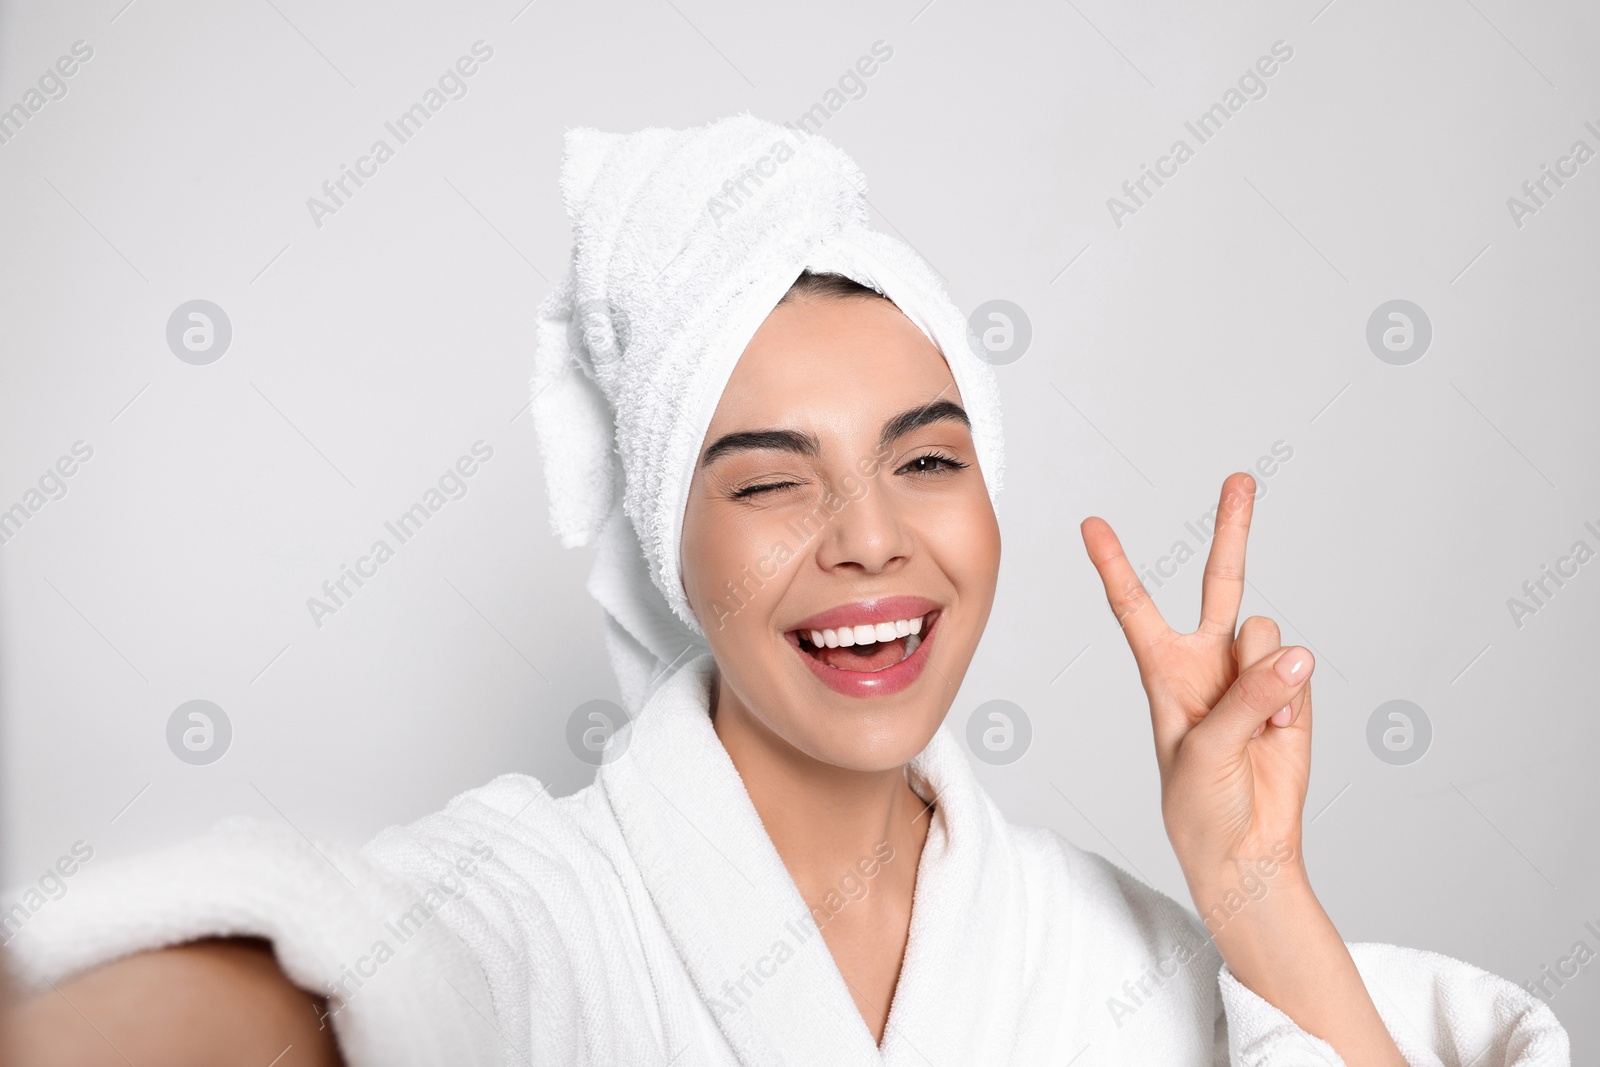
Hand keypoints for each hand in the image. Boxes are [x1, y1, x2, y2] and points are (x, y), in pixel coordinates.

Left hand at [1080, 472, 1313, 894]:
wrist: (1245, 846)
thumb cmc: (1199, 803)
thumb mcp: (1201, 750)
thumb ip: (1244, 697)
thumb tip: (1297, 656)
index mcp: (1163, 669)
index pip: (1133, 606)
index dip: (1114, 564)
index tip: (1090, 523)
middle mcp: (1208, 660)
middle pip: (1221, 580)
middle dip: (1233, 528)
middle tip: (1240, 478)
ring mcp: (1252, 672)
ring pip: (1264, 631)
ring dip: (1260, 671)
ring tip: (1252, 720)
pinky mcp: (1292, 691)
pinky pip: (1297, 668)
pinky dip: (1289, 696)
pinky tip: (1275, 729)